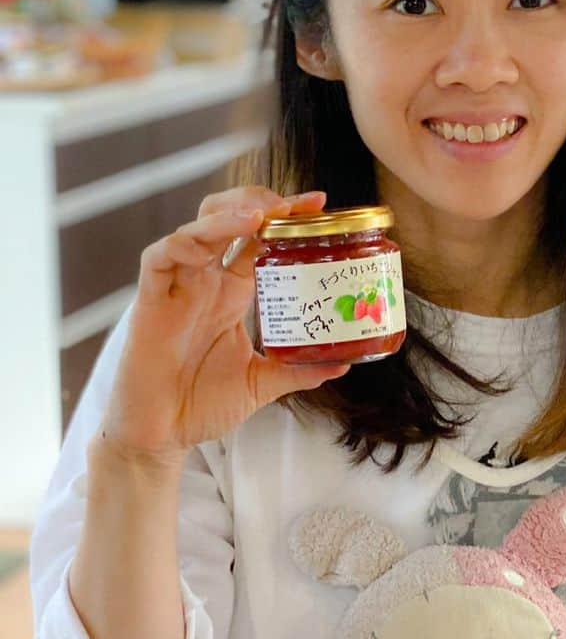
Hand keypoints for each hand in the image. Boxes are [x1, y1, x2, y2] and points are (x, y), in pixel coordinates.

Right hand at [101, 186, 349, 463]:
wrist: (162, 436)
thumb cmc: (201, 404)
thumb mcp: (262, 383)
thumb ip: (298, 370)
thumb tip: (343, 363)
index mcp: (230, 292)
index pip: (257, 239)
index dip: (283, 217)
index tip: (316, 203)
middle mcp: (204, 282)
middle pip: (225, 218)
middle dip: (256, 202)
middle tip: (290, 205)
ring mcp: (176, 288)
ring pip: (195, 230)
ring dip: (226, 216)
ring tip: (258, 216)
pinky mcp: (149, 302)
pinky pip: (159, 259)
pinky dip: (182, 244)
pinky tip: (207, 244)